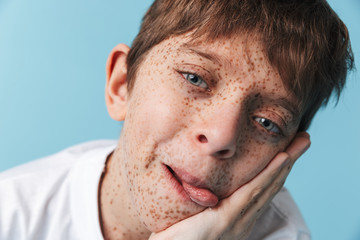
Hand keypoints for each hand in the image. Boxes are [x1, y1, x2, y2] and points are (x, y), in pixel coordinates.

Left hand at [149, 132, 310, 239]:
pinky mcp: (227, 220)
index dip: (277, 170)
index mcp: (237, 217)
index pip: (262, 189)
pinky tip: (281, 159)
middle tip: (303, 140)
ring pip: (267, 185)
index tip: (287, 151)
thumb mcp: (197, 213)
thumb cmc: (178, 236)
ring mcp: (238, 220)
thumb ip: (207, 199)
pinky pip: (252, 192)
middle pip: (271, 184)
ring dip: (286, 162)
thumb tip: (208, 181)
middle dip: (289, 161)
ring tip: (300, 142)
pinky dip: (269, 175)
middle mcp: (243, 219)